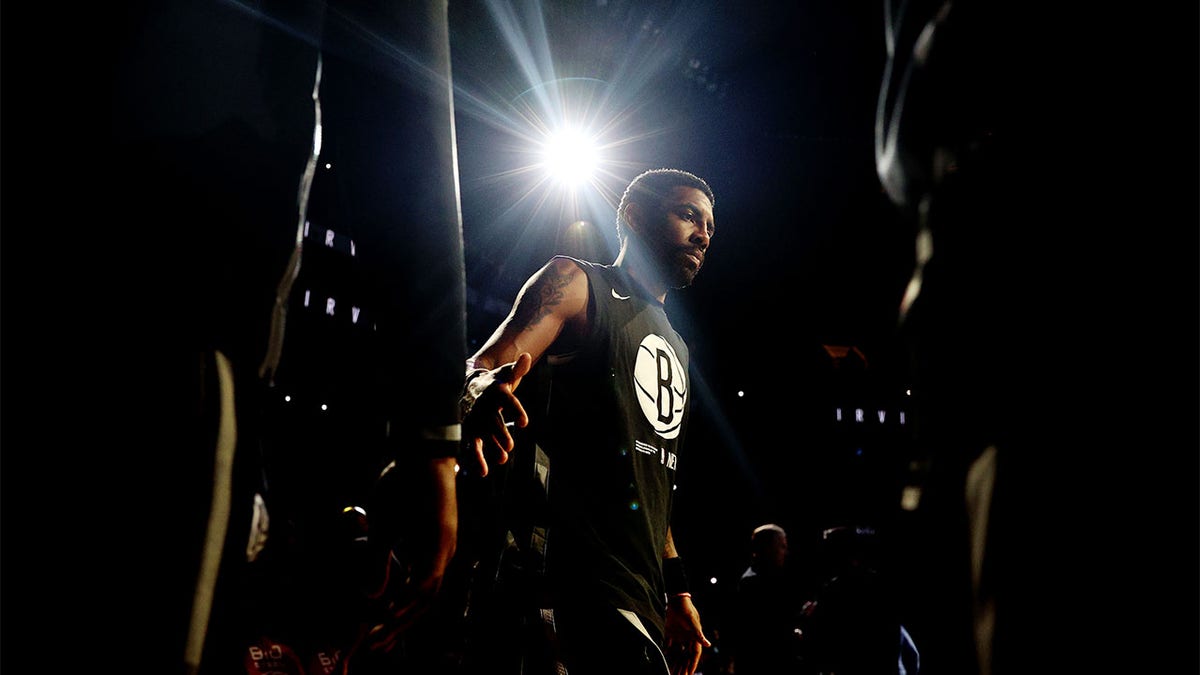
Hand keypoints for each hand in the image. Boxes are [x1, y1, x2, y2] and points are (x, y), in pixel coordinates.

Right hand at [462, 353, 531, 476]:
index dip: (516, 410)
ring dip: (489, 449)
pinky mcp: (469, 430)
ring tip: (501, 460)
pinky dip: (474, 459)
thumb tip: (527, 357)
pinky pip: (471, 445)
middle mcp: (484, 407)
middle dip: (499, 433)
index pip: (507, 401)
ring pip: (480, 436)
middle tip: (509, 445)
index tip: (525, 422)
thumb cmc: (493, 382)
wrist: (469, 386)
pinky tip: (481, 471)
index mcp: (496, 392)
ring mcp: (475, 420)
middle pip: (492, 421)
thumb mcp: (505, 374)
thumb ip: (517, 369)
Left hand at [663, 594, 710, 674]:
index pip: (694, 655)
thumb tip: (709, 645)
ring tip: (671, 671)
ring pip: (677, 652)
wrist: (676, 599)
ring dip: (675, 661)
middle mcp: (687, 638)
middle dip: (682, 667)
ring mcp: (679, 636)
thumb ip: (699, 635)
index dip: (692, 665)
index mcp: (694, 638)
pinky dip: (667, 650)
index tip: (689, 674)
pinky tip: (665, 656)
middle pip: (685, 656)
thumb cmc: (687, 610)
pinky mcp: (670, 632)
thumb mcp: (693, 623)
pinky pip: (668, 644)